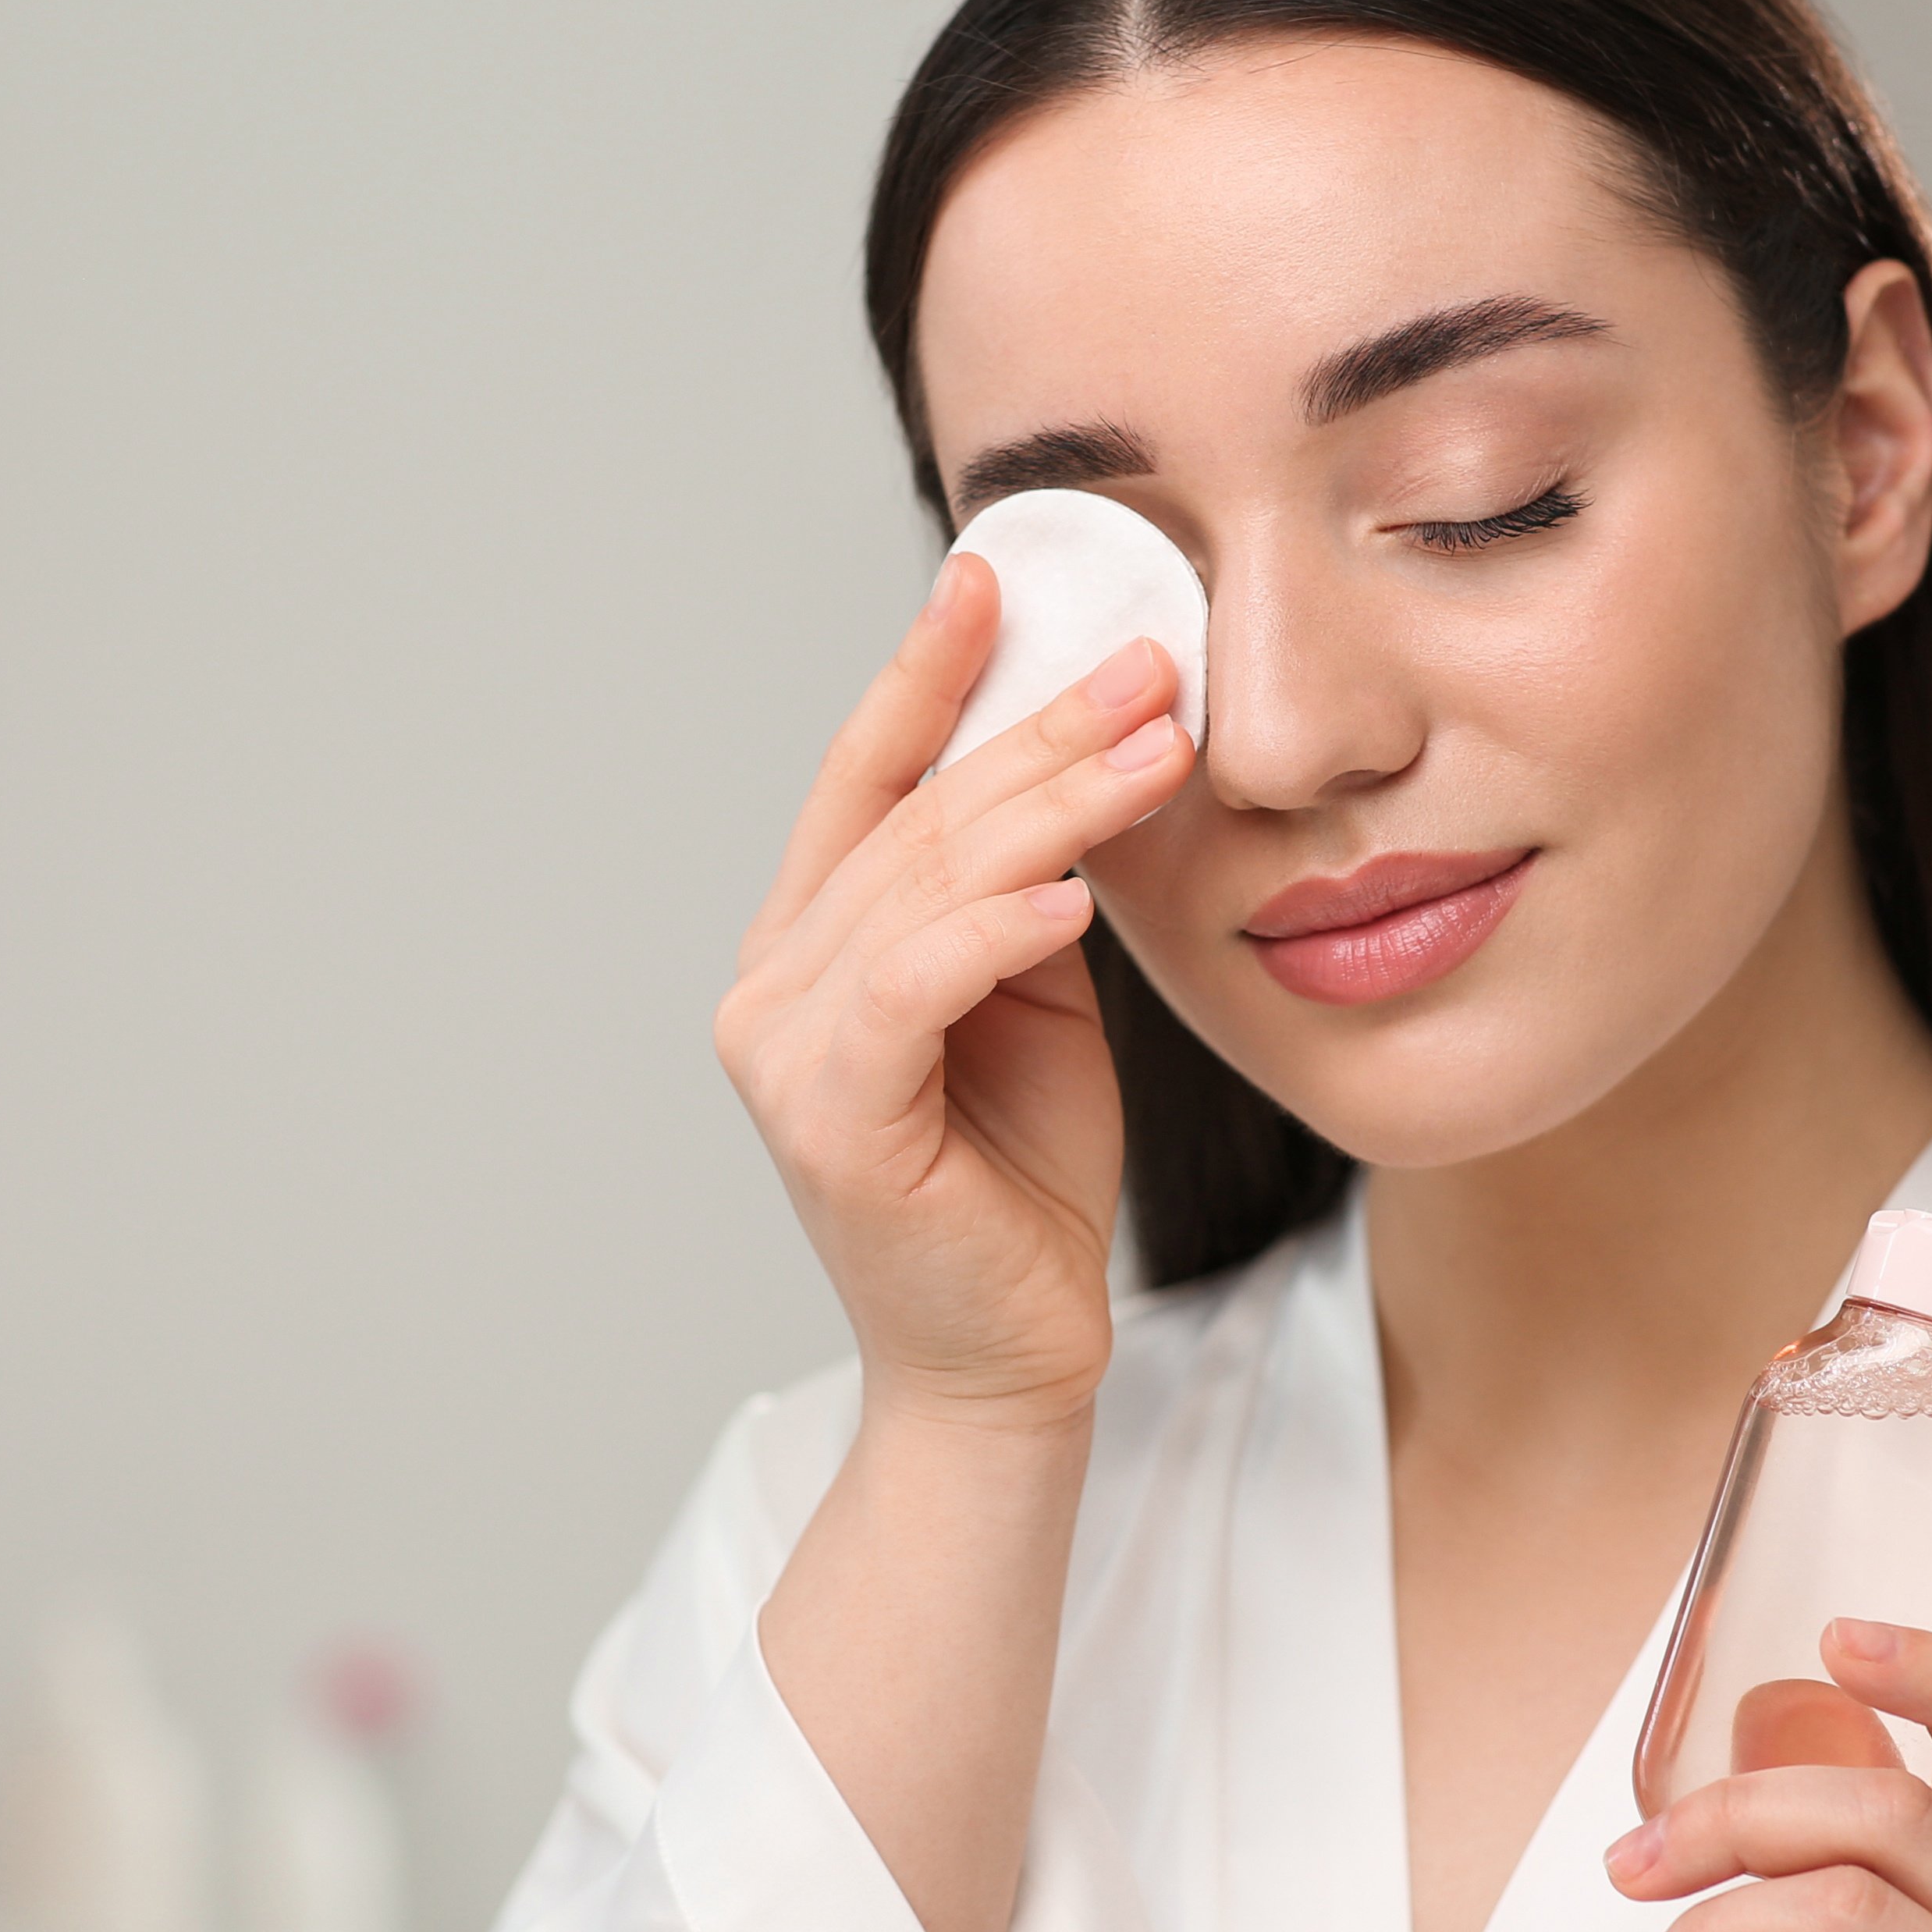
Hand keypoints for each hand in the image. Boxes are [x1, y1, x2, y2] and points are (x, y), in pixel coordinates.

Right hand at [716, 555, 1197, 1432]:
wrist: (1011, 1358)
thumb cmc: (1022, 1181)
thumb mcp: (1034, 1000)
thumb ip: (1022, 890)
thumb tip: (1081, 759)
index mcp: (811, 946)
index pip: (866, 781)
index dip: (926, 675)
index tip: (995, 574)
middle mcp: (774, 987)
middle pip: (916, 819)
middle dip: (1039, 729)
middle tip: (1151, 661)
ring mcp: (785, 1054)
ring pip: (925, 886)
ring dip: (1050, 807)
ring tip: (1157, 746)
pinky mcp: (831, 1121)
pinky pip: (914, 989)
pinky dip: (994, 932)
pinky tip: (1073, 896)